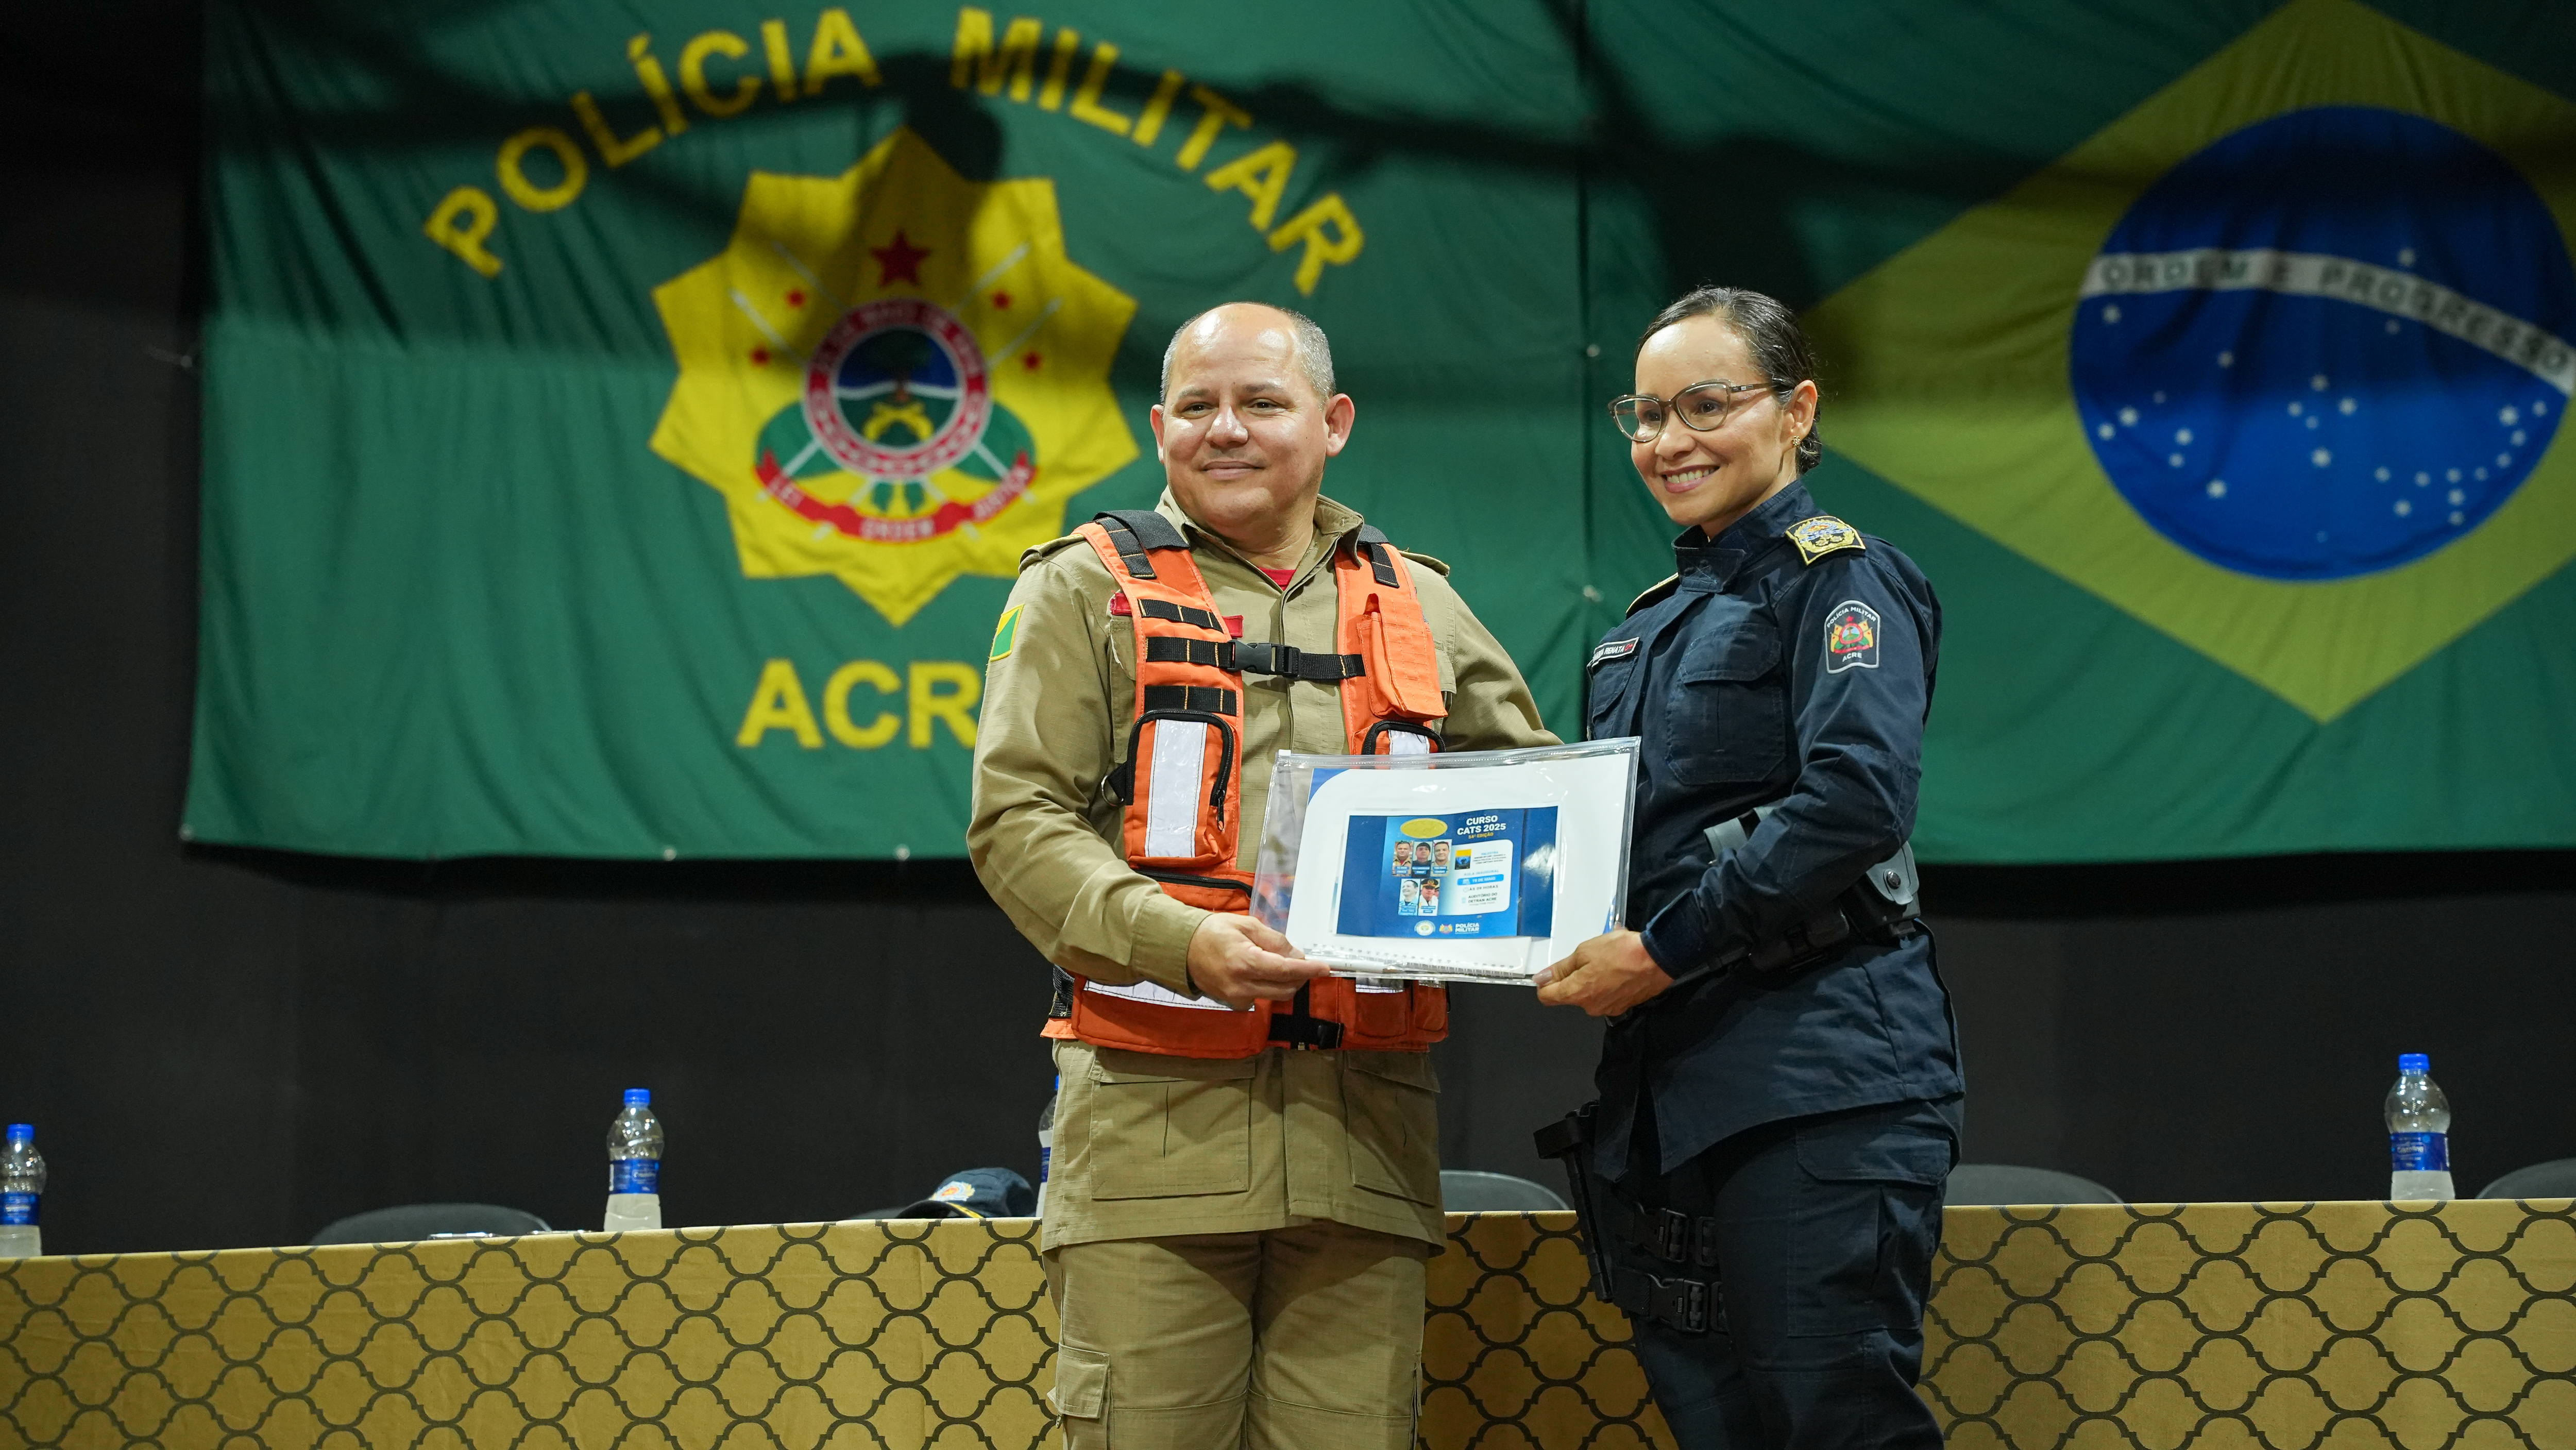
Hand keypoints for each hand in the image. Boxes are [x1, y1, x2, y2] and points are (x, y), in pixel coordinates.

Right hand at [1186, 913, 1329, 1008]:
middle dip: (1300, 976)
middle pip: (1285, 988)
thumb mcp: (1246, 925)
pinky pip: (1262, 997)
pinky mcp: (1234, 1003)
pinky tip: (1261, 971)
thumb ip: (1274, 940)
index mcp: (1245, 962)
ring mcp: (1237, 998)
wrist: (1183, 949)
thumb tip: (1296, 954)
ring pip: (1276, 995)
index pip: (1286, 971)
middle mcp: (1241, 985)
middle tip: (1302, 961)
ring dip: (1286, 981)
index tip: (1324, 968)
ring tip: (1278, 962)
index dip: (1308, 970)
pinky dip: (1269, 985)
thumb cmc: (1212, 933)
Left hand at [1534, 930, 1674, 1016]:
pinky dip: (1608, 984)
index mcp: (1577, 994)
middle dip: (1574, 978)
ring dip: (1593, 980)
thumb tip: (1540, 979)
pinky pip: (1607, 996)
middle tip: (1589, 958)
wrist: (1658, 959)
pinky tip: (1619, 970)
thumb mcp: (1585, 952)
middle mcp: (1590, 1007)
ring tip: (1607, 961)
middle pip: (1570, 995)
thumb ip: (1561, 968)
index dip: (1546, 983)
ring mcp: (1609, 1009)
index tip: (1555, 970)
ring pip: (1590, 995)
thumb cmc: (1620, 952)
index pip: (1547, 997)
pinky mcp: (1624, 1006)